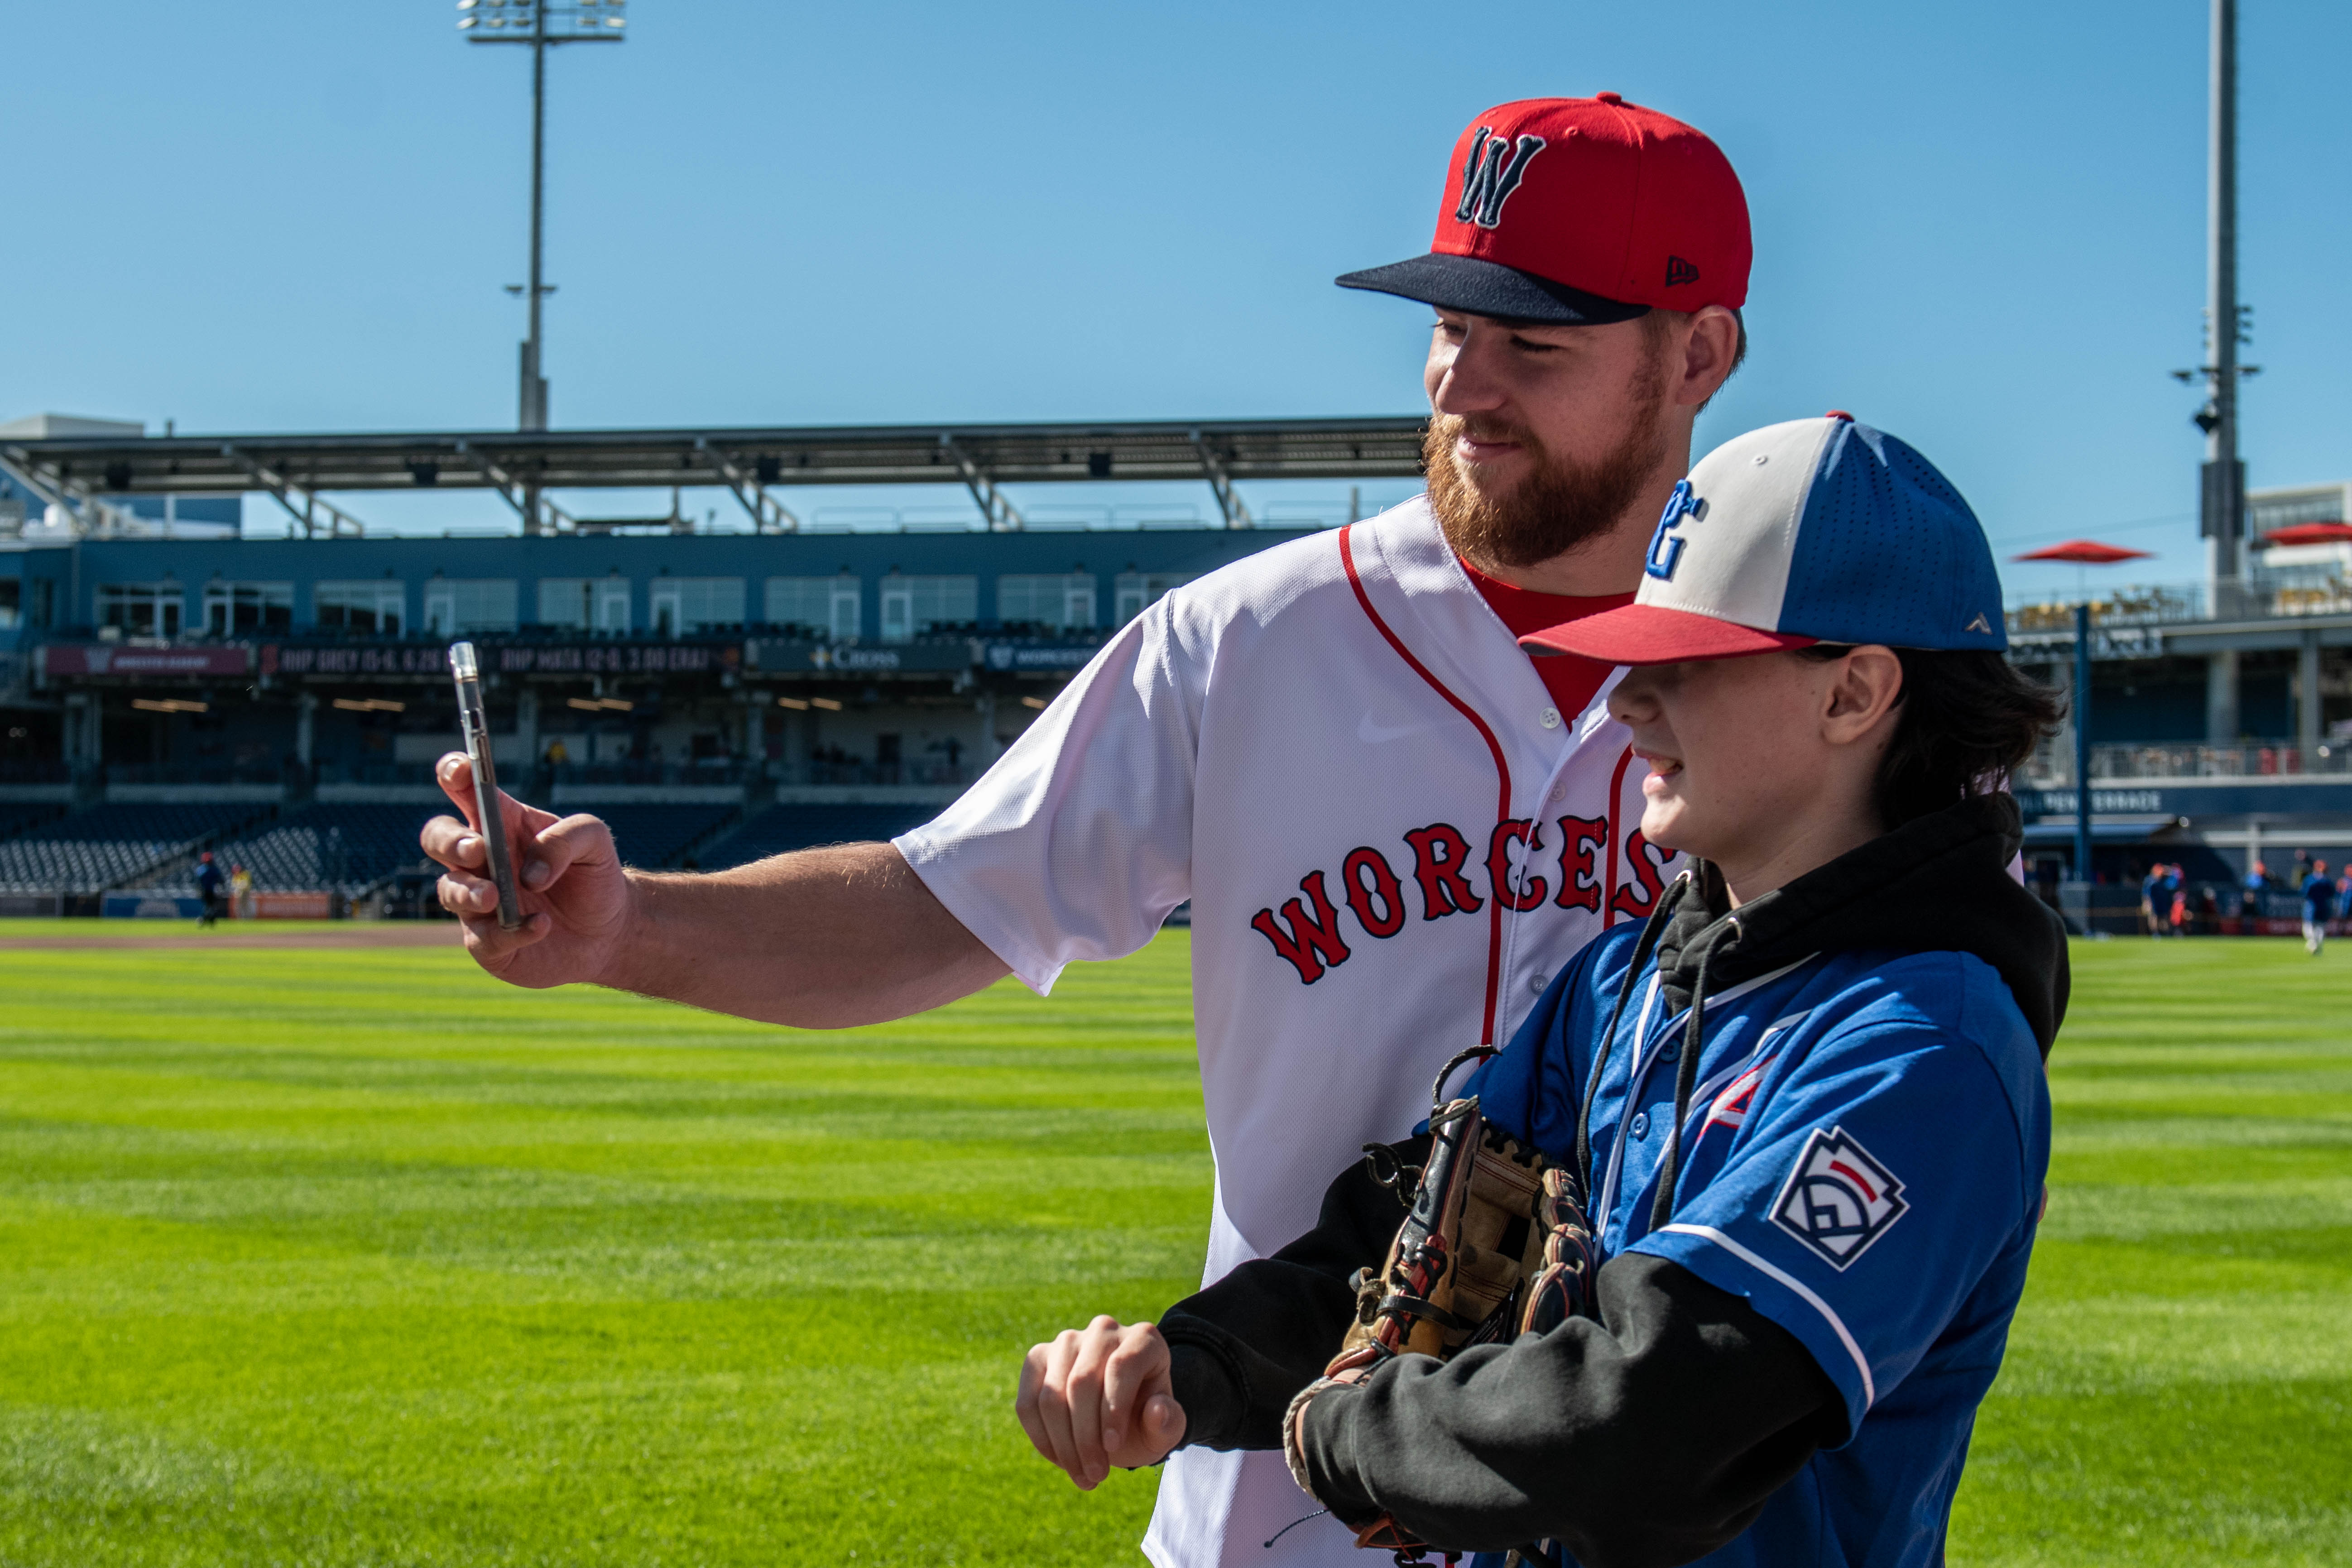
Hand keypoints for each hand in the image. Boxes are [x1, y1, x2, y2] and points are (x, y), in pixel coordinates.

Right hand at [420, 752, 634, 987]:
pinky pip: (484, 938)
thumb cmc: (594, 876)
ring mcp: (479, 901)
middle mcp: (481, 860)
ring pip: (449, 890)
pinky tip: (541, 925)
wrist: (610, 931)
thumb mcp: (594, 842)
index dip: (454, 774)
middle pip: (437, 838)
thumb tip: (531, 873)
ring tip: (497, 896)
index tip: (460, 771)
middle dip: (449, 841)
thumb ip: (565, 839)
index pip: (464, 790)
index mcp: (502, 823)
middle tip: (478, 848)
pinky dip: (511, 932)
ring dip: (469, 892)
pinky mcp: (488, 942)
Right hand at [1016, 1316, 1185, 1489]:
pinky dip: (1041, 1438)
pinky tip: (1061, 1460)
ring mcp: (1067, 1341)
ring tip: (1082, 1475)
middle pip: (1082, 1382)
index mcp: (1143, 1338)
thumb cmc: (1145, 1420)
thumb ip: (1169, 1423)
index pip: (1122, 1367)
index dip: (1113, 1410)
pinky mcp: (1038, 1358)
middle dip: (1086, 1437)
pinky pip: (1028, 1402)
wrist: (1120, 1418)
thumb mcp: (1164, 1429)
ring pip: (1052, 1394)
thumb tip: (1157, 1410)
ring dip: (1063, 1444)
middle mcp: (1103, 1330)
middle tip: (1096, 1475)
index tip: (1114, 1448)